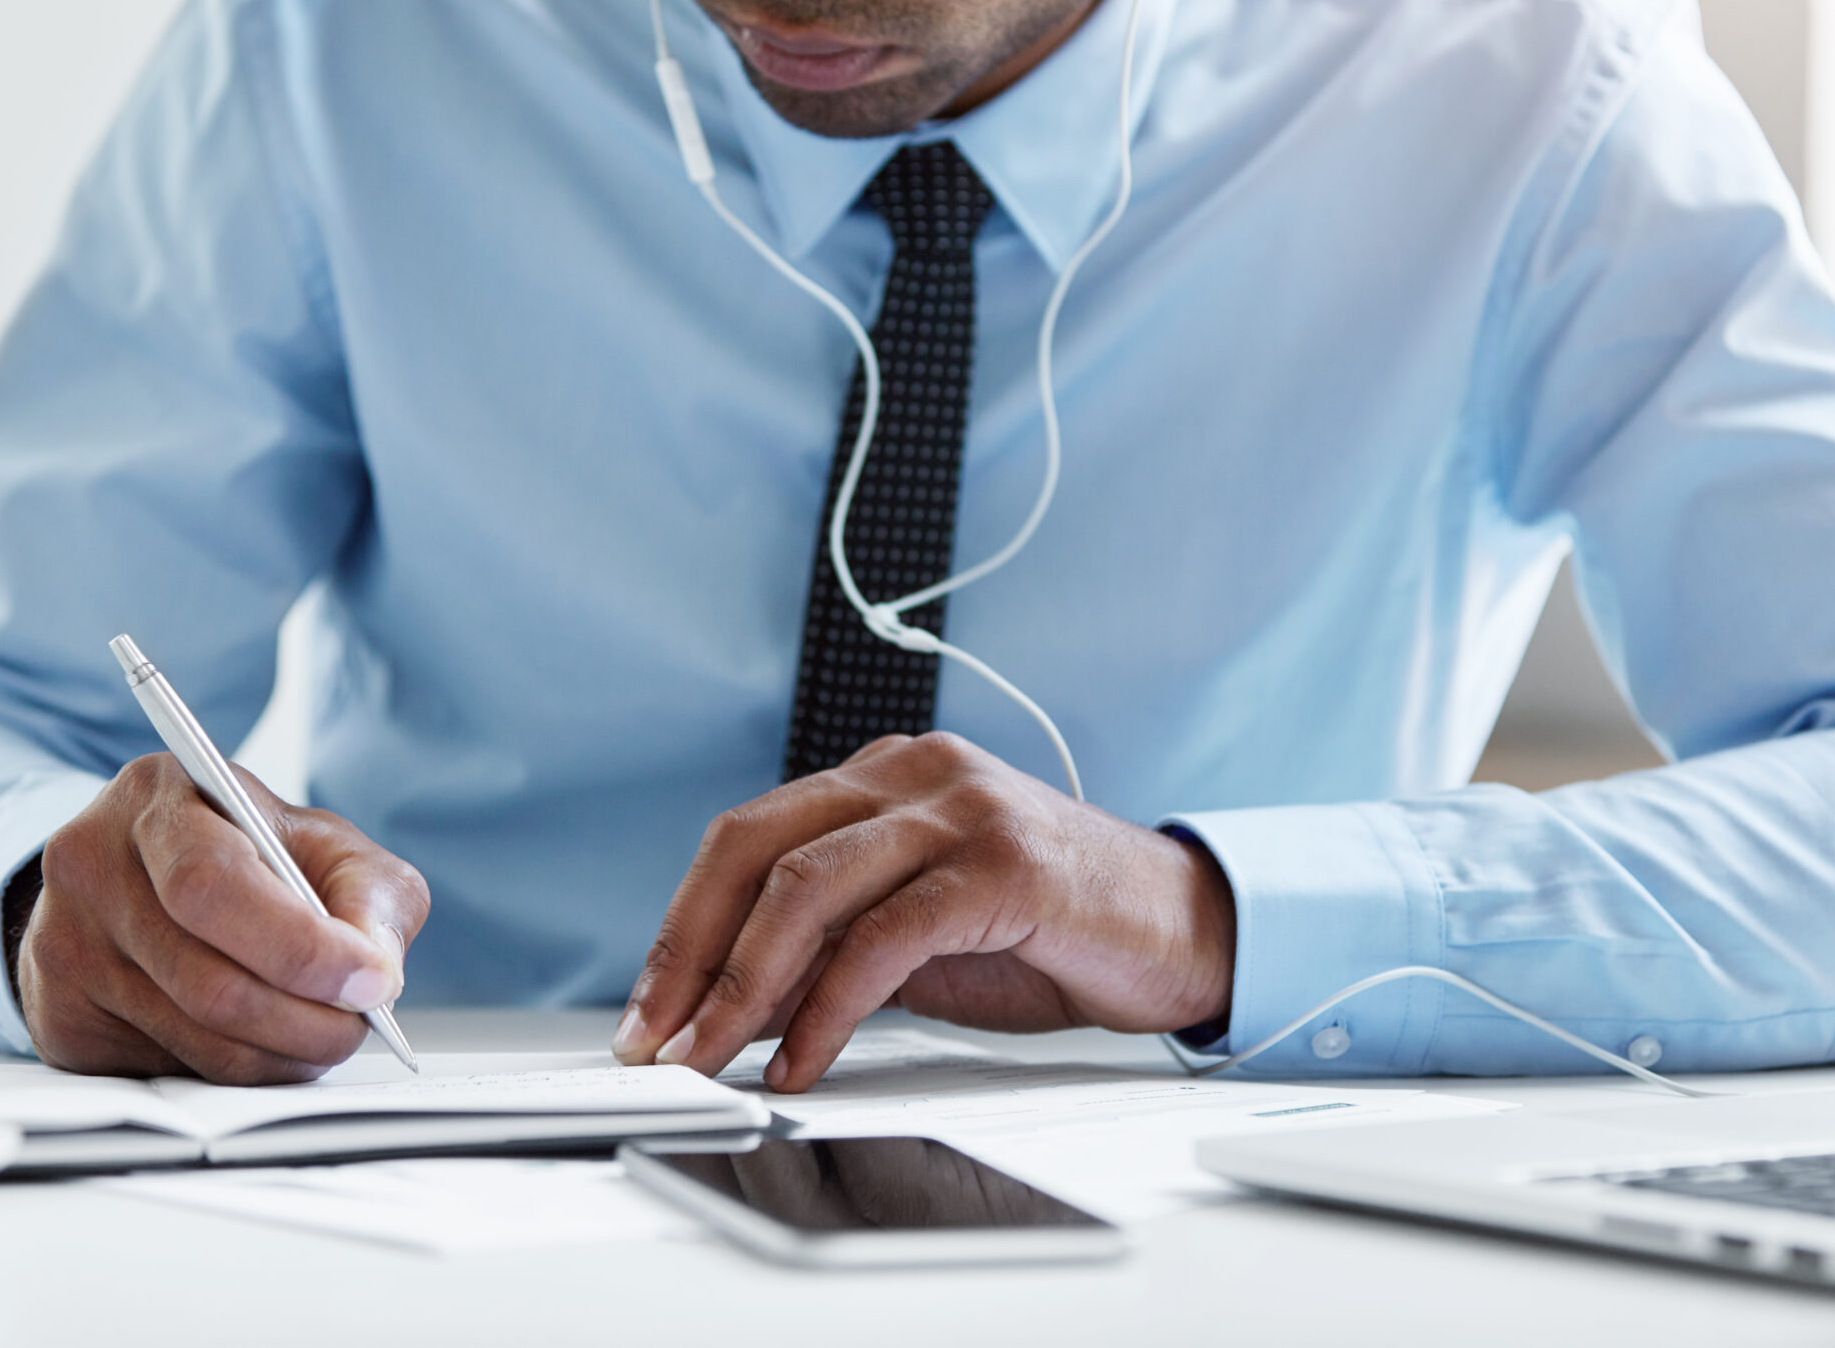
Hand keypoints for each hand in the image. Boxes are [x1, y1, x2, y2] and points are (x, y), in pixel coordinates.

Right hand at [16, 754, 429, 1083]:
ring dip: (280, 1054)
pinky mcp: (61, 1019)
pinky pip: (166, 1070)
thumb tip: (373, 972)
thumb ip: (368, 895)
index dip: (300, 947)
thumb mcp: (323, 844)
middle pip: (206, 979)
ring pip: (194, 1037)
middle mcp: (89, 866)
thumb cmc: (248, 856)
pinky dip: (235, 1071)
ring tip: (321, 1035)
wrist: (147, 880)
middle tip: (357, 1025)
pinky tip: (260, 1041)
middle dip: (305, 1018)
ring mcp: (63, 947)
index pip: (214, 884)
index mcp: (154, 798)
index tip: (370, 982)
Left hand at [610, 732, 1233, 1091]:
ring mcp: (961, 809)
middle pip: (757, 848)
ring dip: (741, 988)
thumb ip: (832, 950)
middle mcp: (917, 771)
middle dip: (689, 953)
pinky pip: (883, 936)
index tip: (648, 1011)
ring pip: (808, 887)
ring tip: (710, 1060)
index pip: (747, 836)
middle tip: (656, 1041)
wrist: (1186, 932)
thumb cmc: (1052, 934)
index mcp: (888, 773)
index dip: (682, 925)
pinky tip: (801, 1063)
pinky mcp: (1003, 864)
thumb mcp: (919, 940)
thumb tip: (727, 1011)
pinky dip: (827, 1009)